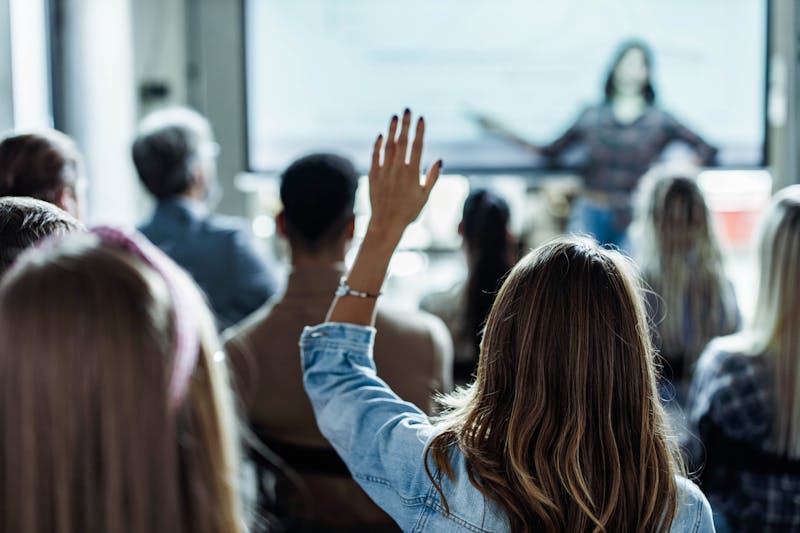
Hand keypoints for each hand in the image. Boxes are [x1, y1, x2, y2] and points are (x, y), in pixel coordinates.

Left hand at [367, 109, 441, 239]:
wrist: (386, 225)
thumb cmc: (409, 212)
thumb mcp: (425, 197)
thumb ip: (432, 177)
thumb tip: (439, 160)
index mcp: (412, 174)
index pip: (417, 147)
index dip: (419, 131)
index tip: (421, 118)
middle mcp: (398, 170)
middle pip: (402, 142)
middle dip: (405, 124)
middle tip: (407, 109)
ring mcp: (384, 172)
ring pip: (388, 146)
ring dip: (391, 130)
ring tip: (395, 116)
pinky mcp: (373, 176)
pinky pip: (375, 157)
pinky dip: (377, 145)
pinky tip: (381, 135)